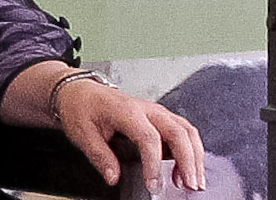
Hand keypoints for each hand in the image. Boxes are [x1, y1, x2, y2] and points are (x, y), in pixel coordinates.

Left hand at [47, 72, 211, 192]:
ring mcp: (156, 111)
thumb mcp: (83, 133)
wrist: (80, 91)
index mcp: (126, 111)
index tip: (154, 184)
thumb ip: (100, 156)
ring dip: (195, 156)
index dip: (154, 164)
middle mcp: (146, 109)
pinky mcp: (160, 117)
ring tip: (194, 180)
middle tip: (190, 185)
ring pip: (186, 130)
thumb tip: (113, 177)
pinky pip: (183, 130)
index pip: (149, 138)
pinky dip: (191, 149)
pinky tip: (187, 168)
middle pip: (178, 132)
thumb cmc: (82, 108)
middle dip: (188, 160)